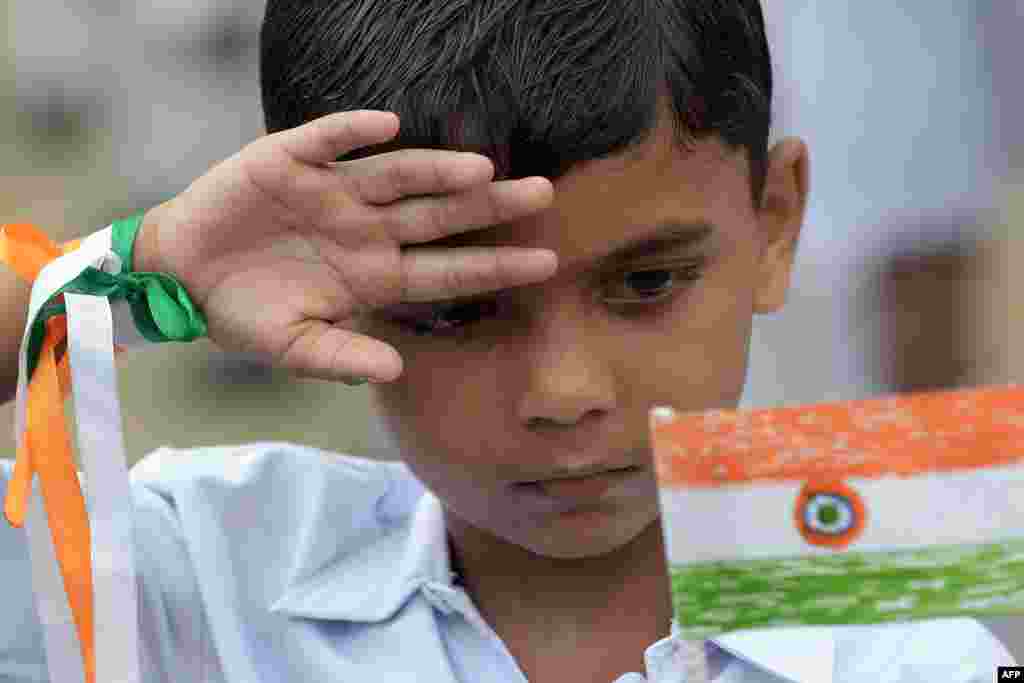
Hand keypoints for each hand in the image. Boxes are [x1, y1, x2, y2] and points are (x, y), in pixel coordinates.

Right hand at [135, 110, 556, 382]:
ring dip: (437, 170)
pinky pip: (328, 141)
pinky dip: (353, 132)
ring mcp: (333, 193)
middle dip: (488, 206)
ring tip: (482, 170)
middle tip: (543, 195)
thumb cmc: (244, 314)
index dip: (495, 265)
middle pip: (439, 214)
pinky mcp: (290, 162)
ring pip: (397, 176)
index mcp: (375, 274)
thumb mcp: (295, 347)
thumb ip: (343, 359)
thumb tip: (396, 370)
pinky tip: (389, 125)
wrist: (181, 279)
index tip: (546, 262)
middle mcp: (366, 228)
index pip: (448, 268)